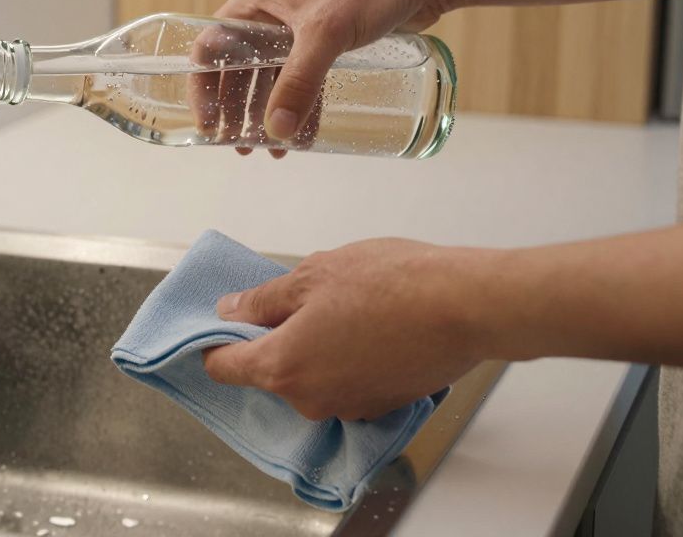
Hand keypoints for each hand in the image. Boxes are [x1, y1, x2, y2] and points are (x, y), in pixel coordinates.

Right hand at [184, 22, 320, 157]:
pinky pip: (304, 80)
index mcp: (256, 0)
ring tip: (270, 149)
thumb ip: (299, 82)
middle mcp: (271, 14)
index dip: (204, 88)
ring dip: (269, 114)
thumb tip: (277, 131)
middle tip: (239, 147)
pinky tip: (301, 135)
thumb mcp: (325, 33)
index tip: (208, 125)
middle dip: (237, 111)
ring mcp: (299, 29)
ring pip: (272, 79)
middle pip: (239, 69)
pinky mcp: (327, 42)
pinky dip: (301, 106)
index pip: (211, 47)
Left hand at [202, 238, 489, 420]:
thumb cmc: (390, 284)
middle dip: (273, 338)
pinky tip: (366, 327)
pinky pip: (344, 383)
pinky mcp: (381, 406)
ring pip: (309, 378)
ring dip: (312, 348)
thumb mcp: (313, 275)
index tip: (221, 323)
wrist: (467, 307)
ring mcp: (347, 407)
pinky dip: (345, 361)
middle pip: (269, 373)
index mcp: (282, 367)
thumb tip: (231, 311)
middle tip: (297, 297)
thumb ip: (264, 300)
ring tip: (342, 306)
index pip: (223, 368)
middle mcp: (309, 400)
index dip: (215, 343)